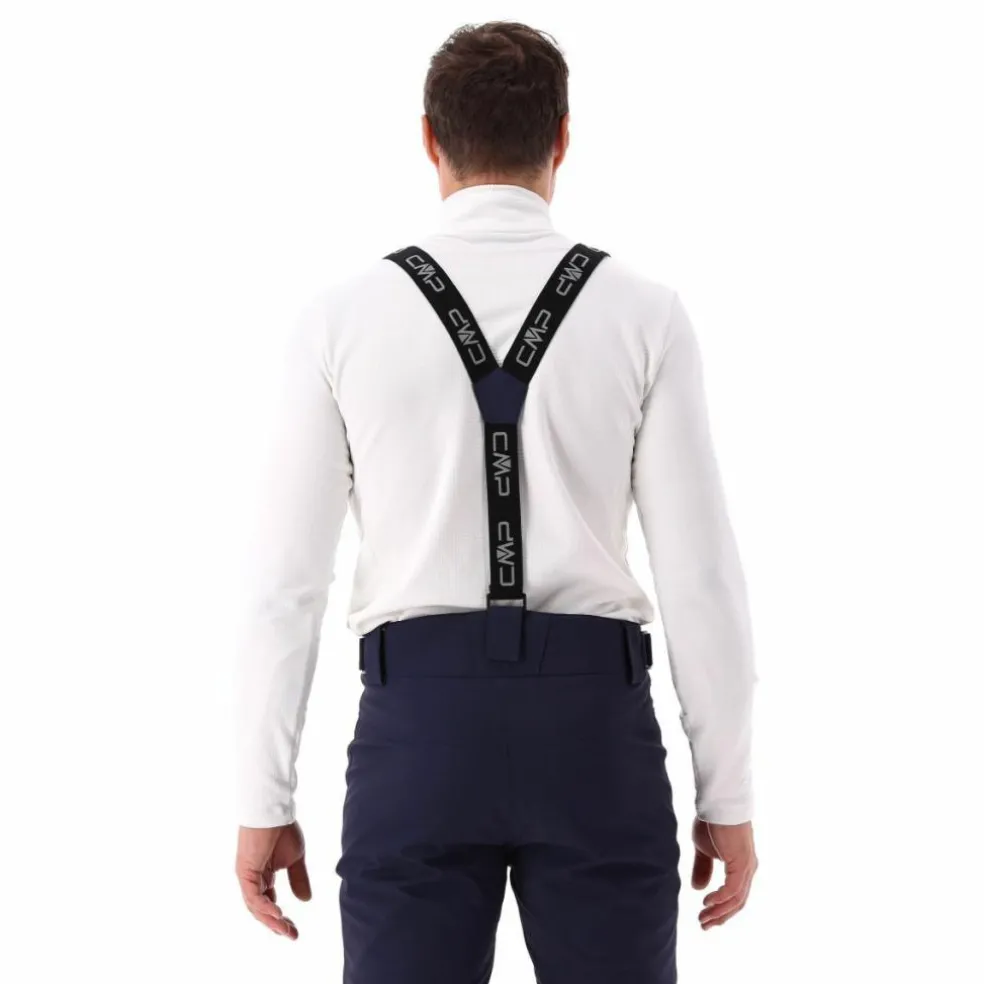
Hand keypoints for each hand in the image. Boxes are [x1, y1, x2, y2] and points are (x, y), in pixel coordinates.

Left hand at [236, 821, 311, 938]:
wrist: (274, 811)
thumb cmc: (283, 830)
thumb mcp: (295, 859)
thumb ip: (298, 879)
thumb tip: (305, 900)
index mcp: (263, 877)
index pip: (270, 904)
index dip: (282, 919)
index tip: (295, 931)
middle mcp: (253, 881)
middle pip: (262, 910)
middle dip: (277, 925)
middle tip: (292, 936)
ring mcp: (247, 877)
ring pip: (256, 907)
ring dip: (271, 920)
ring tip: (286, 930)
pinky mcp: (245, 872)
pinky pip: (253, 897)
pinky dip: (264, 907)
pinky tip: (278, 914)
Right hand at [691, 818, 757, 929]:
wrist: (718, 802)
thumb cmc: (711, 822)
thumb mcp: (703, 850)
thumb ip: (703, 869)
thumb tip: (698, 889)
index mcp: (741, 867)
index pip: (735, 896)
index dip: (721, 910)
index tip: (705, 919)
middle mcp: (748, 870)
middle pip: (738, 903)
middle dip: (720, 916)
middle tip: (704, 926)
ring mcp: (747, 867)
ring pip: (736, 900)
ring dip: (719, 912)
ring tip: (703, 918)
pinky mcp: (742, 863)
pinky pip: (733, 890)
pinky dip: (720, 899)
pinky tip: (707, 902)